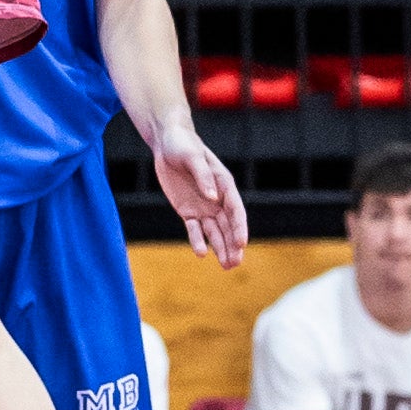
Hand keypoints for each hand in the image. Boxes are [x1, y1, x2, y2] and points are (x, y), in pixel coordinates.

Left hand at [149, 120, 247, 266]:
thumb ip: (203, 176)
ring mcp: (204, 207)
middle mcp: (217, 199)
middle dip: (232, 245)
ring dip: (221, 248)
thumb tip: (213, 197)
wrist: (168, 143)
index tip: (242, 243)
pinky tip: (201, 253)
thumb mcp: (192, 157)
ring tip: (227, 266)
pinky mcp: (188, 211)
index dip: (239, 227)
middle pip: (228, 226)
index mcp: (224, 184)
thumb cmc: (184, 144)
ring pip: (215, 231)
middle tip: (236, 263)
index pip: (235, 210)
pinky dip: (198, 240)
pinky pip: (194, 229)